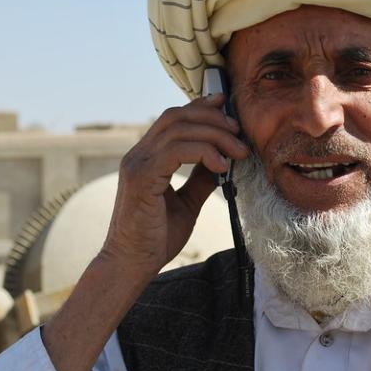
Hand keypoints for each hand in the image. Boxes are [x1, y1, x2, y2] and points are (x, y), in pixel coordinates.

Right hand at [99, 93, 248, 276]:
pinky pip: (175, 151)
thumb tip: (221, 159)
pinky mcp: (141, 178)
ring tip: (238, 152)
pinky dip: (203, 152)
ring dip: (214, 135)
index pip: (173, 118)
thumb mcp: (187, 202)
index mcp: (147, 157)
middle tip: (239, 132)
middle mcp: (138, 155)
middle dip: (213, 119)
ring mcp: (137, 164)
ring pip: (179, 129)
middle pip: (176, 116)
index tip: (226, 105)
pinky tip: (221, 165)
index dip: (200, 106)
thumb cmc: (155, 238)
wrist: (131, 265)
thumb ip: (200, 179)